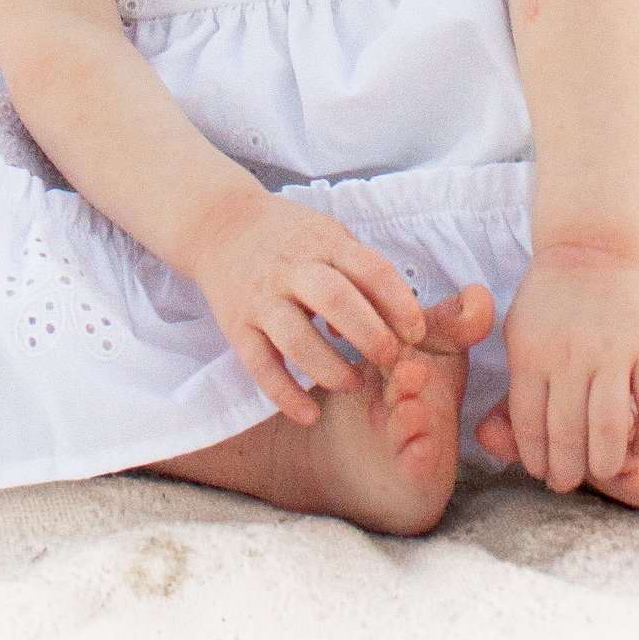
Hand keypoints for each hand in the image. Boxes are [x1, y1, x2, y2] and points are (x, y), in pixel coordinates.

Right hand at [191, 196, 427, 426]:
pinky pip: (260, 366)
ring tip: (354, 383)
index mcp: (324, 244)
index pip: (369, 269)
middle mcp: (291, 270)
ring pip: (296, 338)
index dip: (398, 302)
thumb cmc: (292, 238)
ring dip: (330, 368)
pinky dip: (285, 394)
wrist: (221, 225)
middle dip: (369, 333)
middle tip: (391, 358)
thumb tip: (397, 321)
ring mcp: (261, 299)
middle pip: (335, 299)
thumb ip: (362, 274)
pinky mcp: (236, 327)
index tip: (417, 331)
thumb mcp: (331, 237)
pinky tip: (309, 414)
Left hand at [476, 246, 638, 497]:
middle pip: (568, 433)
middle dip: (566, 470)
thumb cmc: (547, 301)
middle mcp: (570, 356)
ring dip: (605, 461)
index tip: (542, 472)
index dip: (535, 458)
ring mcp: (612, 352)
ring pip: (610, 426)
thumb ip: (516, 385)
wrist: (590, 250)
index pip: (529, 424)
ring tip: (601, 472)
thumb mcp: (515, 334)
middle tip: (567, 482)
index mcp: (531, 355)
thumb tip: (506, 439)